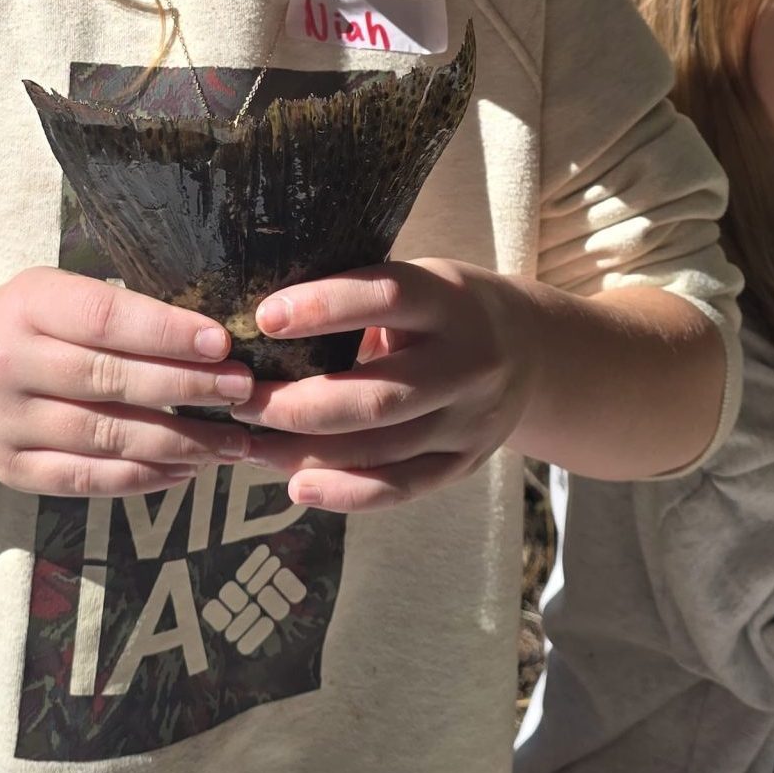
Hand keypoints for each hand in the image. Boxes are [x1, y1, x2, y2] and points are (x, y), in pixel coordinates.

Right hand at [0, 268, 253, 496]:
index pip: (104, 318)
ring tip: (232, 441)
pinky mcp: (14, 470)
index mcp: (26, 305)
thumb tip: (214, 341)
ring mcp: (6, 423)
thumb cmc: (38, 324)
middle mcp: (7, 364)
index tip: (221, 343)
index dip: (166, 332)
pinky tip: (188, 468)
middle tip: (241, 391)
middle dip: (185, 386)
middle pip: (109, 380)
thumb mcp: (63, 293)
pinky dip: (144, 477)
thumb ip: (123, 312)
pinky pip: (88, 479)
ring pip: (105, 437)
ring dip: (179, 441)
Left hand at [231, 259, 532, 512]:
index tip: (264, 319)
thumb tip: (264, 317)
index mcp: (450, 300)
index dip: (323, 308)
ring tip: (251, 446)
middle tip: (241, 402)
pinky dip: (347, 493)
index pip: (386, 298)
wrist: (532, 351)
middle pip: (378, 395)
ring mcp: (472, 420)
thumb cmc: (445, 308)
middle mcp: (468, 363)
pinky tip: (297, 487)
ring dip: (307, 452)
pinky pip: (402, 487)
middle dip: (299, 404)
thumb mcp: (419, 280)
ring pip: (383, 447)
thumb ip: (360, 296)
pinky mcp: (466, 462)